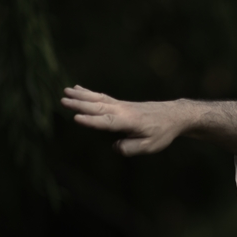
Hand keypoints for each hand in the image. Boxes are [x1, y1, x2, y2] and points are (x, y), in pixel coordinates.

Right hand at [61, 86, 186, 155]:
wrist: (173, 115)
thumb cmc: (161, 132)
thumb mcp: (150, 145)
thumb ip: (131, 148)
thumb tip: (115, 147)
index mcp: (129, 122)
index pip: (107, 122)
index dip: (92, 121)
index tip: (76, 119)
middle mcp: (122, 110)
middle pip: (98, 106)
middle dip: (80, 104)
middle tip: (63, 101)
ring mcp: (121, 105)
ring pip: (98, 98)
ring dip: (81, 95)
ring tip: (66, 91)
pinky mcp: (121, 103)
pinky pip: (102, 96)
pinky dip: (89, 92)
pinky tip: (78, 88)